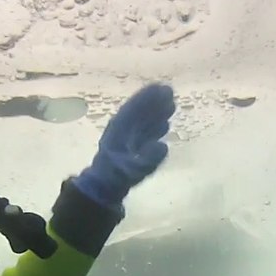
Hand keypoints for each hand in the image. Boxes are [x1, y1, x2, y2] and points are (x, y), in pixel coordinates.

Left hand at [72, 83, 174, 209]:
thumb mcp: (130, 169)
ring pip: (142, 121)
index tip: (161, 88)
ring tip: (171, 104)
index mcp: (119, 129)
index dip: (147, 98)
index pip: (134, 109)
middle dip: (154, 102)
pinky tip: (165, 124)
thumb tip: (163, 147)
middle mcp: (122, 130)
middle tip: (170, 92)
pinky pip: (144, 132)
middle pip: (139, 112)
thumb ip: (146, 159)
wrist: (104, 186)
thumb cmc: (115, 176)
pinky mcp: (131, 147)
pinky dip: (154, 127)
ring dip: (155, 112)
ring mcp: (126, 138)